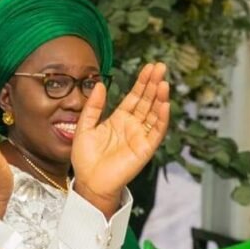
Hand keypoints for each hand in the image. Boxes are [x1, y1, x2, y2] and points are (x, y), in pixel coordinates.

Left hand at [71, 63, 169, 217]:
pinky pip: (156, 132)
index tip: (149, 67)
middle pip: (147, 101)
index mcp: (119, 119)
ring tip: (163, 82)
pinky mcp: (145, 149)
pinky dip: (162, 118)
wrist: (89, 182)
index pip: (135, 97)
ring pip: (154, 114)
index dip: (142, 82)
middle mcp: (132, 126)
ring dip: (160, 98)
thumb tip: (100, 84)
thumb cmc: (86, 159)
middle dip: (153, 84)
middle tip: (160, 67)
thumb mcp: (85, 127)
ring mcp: (140, 137)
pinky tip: (164, 104)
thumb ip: (93, 106)